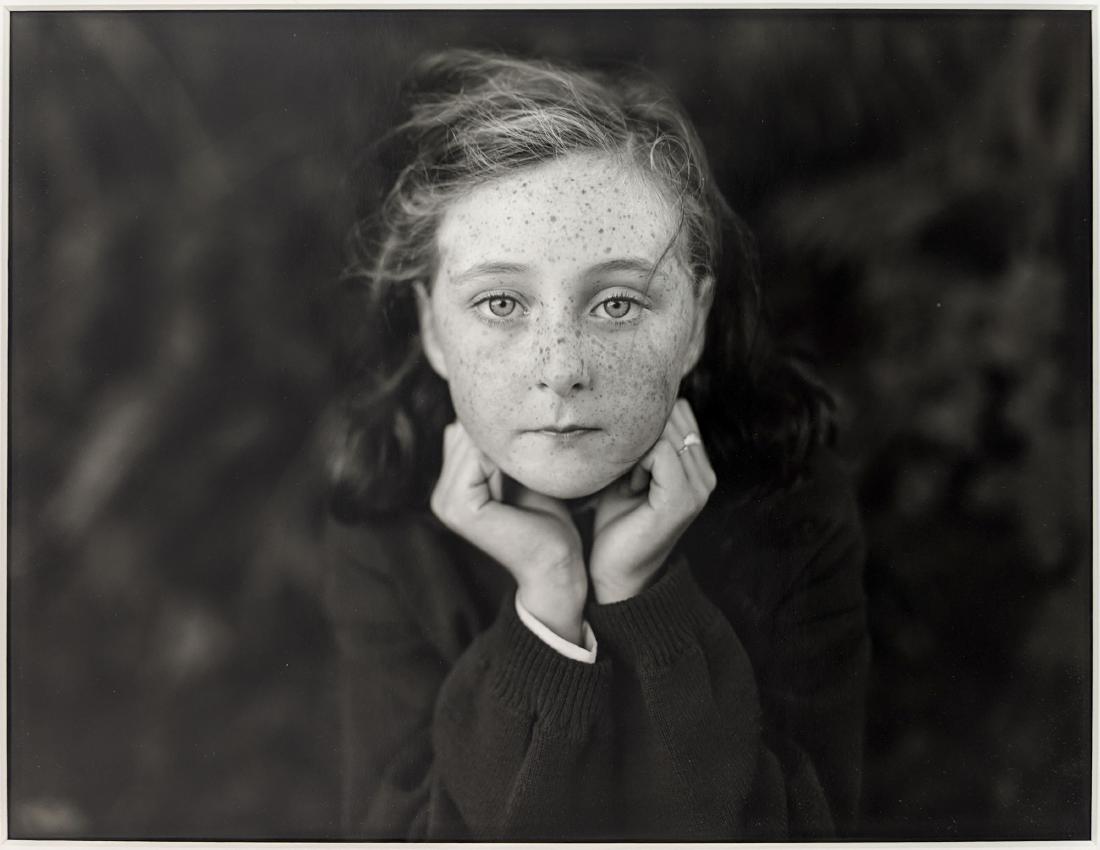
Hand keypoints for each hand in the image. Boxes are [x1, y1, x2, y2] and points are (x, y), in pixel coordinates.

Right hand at [430, 422, 586, 642]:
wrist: (556, 565)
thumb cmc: (546, 522)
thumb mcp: (519, 477)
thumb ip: (498, 453)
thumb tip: (491, 415)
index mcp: (451, 489)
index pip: (463, 434)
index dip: (497, 429)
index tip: (528, 437)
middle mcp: (442, 496)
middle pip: (465, 434)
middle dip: (500, 433)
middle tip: (534, 445)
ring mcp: (446, 503)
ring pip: (472, 442)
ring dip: (505, 443)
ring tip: (533, 460)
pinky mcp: (461, 508)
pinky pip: (478, 458)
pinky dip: (505, 457)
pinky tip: (527, 473)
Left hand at [588, 399, 716, 603]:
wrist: (615, 571)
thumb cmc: (616, 521)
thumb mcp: (629, 472)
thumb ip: (641, 441)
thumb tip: (629, 401)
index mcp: (697, 465)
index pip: (678, 410)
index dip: (645, 425)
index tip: (629, 460)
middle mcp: (705, 474)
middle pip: (673, 416)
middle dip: (640, 435)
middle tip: (626, 473)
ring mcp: (699, 486)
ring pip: (666, 430)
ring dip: (636, 450)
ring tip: (630, 482)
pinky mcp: (683, 498)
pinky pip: (660, 452)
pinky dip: (637, 463)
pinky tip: (631, 487)